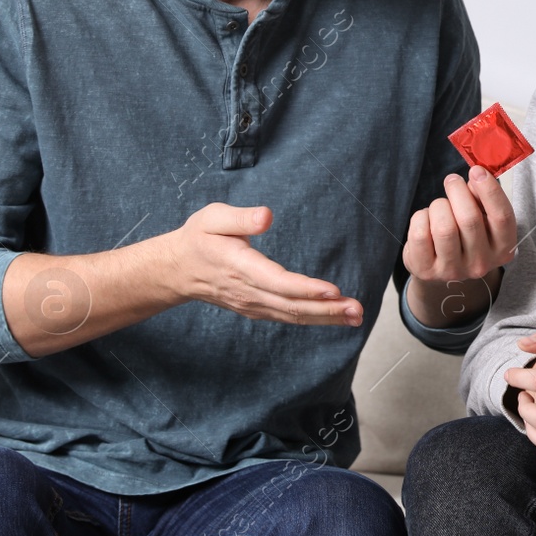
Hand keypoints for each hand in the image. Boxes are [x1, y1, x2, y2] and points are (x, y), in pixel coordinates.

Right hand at [166, 203, 361, 325]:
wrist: (178, 270)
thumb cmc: (199, 238)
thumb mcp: (212, 218)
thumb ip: (240, 217)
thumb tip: (267, 216)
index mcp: (240, 267)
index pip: (277, 282)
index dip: (306, 288)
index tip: (333, 290)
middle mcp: (249, 292)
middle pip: (292, 305)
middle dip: (327, 309)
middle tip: (357, 309)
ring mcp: (253, 304)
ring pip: (293, 315)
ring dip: (326, 317)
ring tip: (356, 316)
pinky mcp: (258, 309)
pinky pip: (289, 317)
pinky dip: (314, 319)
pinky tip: (336, 318)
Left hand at [403, 166, 516, 325]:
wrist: (443, 266)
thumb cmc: (467, 233)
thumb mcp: (484, 217)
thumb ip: (483, 197)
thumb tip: (476, 177)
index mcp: (503, 249)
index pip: (502, 217)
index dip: (489, 190)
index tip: (476, 170)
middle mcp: (481, 264)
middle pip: (469, 219)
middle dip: (457, 191)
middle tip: (452, 181)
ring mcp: (453, 271)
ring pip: (444, 227)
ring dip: (438, 206)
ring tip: (440, 206)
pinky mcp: (426, 271)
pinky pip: (420, 234)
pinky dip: (420, 217)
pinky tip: (426, 220)